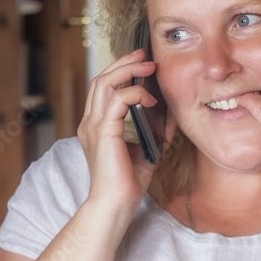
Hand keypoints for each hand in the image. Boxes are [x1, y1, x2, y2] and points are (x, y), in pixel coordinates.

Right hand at [77, 49, 175, 214]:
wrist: (114, 206)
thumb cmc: (127, 184)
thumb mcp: (145, 151)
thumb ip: (153, 132)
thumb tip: (170, 114)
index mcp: (96, 126)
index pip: (103, 88)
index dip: (120, 70)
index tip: (140, 62)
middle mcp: (90, 123)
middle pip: (101, 79)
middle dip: (123, 62)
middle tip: (144, 54)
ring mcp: (94, 126)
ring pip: (105, 83)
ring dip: (128, 69)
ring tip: (148, 66)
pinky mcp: (104, 132)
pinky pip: (118, 100)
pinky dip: (136, 94)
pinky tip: (152, 100)